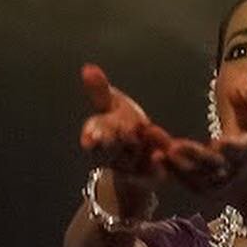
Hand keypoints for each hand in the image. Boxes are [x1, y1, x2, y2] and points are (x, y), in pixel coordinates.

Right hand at [79, 65, 171, 189]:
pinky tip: (159, 156)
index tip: (92, 135)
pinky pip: (151, 175)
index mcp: (98, 137)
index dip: (92, 135)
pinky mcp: (148, 178)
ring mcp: (128, 169)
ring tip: (137, 135)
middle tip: (122, 127)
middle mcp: (110, 156)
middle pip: (109, 149)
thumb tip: (87, 67)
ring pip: (128, 161)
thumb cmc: (122, 123)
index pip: (92, 135)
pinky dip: (154, 167)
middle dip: (113, 140)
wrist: (141, 155)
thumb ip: (99, 91)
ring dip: (132, 149)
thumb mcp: (111, 105)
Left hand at [162, 97, 246, 225]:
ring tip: (158, 151)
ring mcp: (215, 183)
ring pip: (194, 173)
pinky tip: (156, 157)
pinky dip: (171, 169)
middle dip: (193, 155)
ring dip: (175, 163)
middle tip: (174, 146)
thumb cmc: (245, 148)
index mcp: (244, 153)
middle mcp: (229, 170)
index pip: (237, 150)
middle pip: (210, 163)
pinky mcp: (201, 191)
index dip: (230, 147)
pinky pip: (184, 181)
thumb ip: (243, 108)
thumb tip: (236, 90)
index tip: (219, 142)